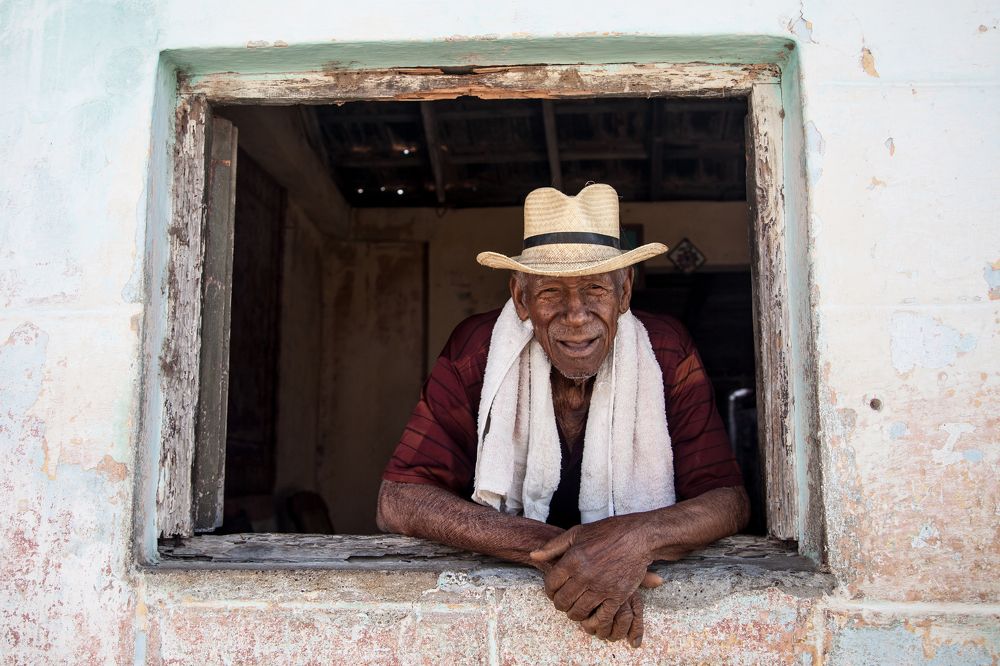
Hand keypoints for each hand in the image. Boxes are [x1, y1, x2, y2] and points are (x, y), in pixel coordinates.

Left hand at [529, 517, 661, 636]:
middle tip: (564, 601)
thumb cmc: (606, 532)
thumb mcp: (577, 533)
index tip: (554, 591)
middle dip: (560, 604)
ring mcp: (601, 588)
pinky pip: (601, 618)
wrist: (637, 537)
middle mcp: (584, 575)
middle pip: (562, 601)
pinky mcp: (617, 596)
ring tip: (576, 609)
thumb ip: (553, 547)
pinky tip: (592, 617)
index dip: (549, 591)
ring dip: (574, 614)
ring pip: (578, 612)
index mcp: (572, 560)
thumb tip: (533, 555)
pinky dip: (594, 622)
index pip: (550, 584)